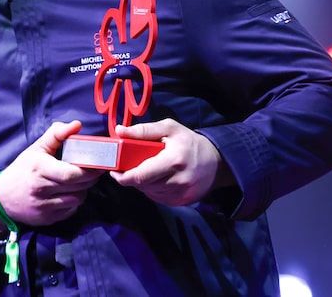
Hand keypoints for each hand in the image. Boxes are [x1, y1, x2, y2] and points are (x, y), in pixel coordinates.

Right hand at [0, 121, 103, 226]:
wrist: (2, 198)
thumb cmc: (23, 170)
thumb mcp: (36, 148)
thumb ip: (57, 134)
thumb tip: (77, 124)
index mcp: (39, 168)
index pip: (70, 173)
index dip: (88, 170)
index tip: (98, 164)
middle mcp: (41, 189)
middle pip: (78, 186)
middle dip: (90, 178)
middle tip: (95, 171)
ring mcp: (44, 206)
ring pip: (77, 199)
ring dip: (83, 190)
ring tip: (80, 182)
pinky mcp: (47, 218)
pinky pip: (70, 210)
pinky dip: (74, 202)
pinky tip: (70, 193)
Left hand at [109, 118, 227, 205]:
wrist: (217, 162)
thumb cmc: (189, 142)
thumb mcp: (169, 128)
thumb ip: (143, 131)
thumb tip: (120, 131)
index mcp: (173, 161)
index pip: (140, 176)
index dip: (122, 176)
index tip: (114, 171)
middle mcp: (178, 181)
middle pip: (142, 185)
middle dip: (131, 177)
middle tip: (129, 166)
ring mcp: (181, 194)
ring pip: (148, 192)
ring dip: (142, 183)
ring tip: (147, 169)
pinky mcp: (182, 202)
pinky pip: (158, 198)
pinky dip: (152, 189)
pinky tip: (157, 178)